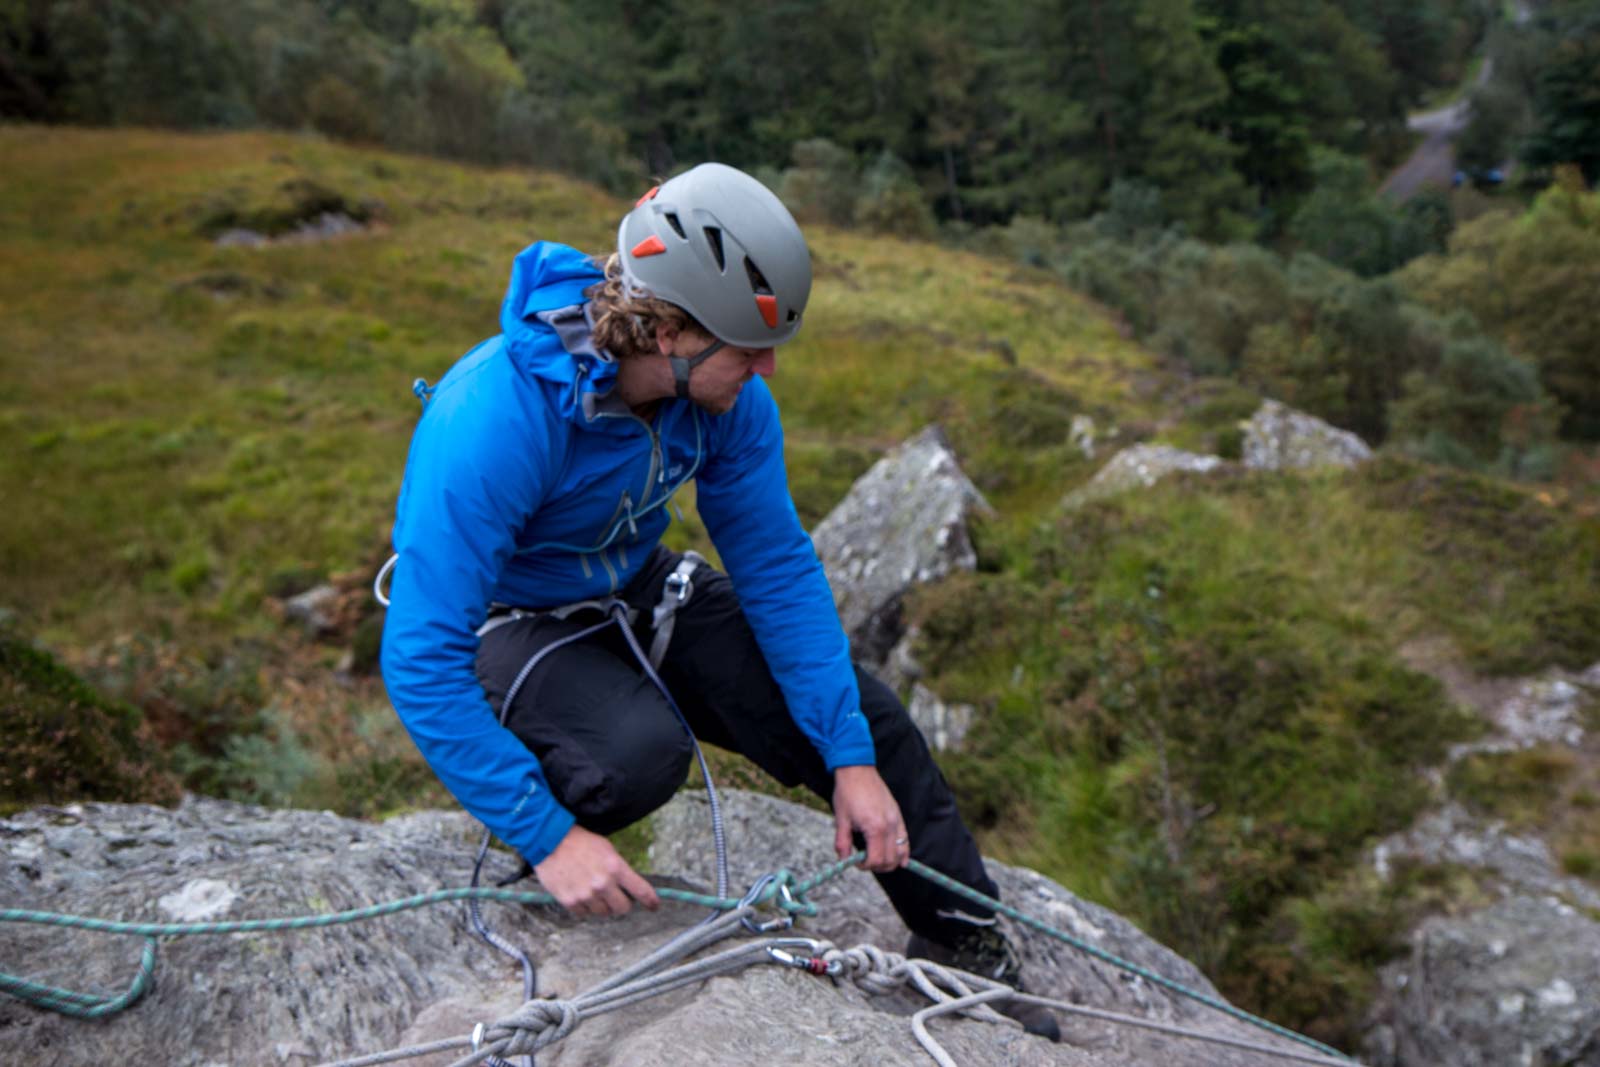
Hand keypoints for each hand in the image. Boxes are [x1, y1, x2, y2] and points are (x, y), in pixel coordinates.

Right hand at [532, 825, 660, 916]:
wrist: (550, 841)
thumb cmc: (580, 842)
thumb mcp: (607, 849)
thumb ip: (619, 869)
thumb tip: (628, 886)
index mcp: (616, 868)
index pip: (641, 890)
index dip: (651, 901)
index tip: (654, 906)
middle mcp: (603, 884)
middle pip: (622, 908)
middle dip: (621, 903)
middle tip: (615, 897)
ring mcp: (586, 894)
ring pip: (603, 913)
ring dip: (601, 905)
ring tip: (593, 891)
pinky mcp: (570, 901)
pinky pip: (584, 914)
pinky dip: (584, 907)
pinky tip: (580, 893)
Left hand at [832, 765, 909, 872]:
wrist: (857, 770)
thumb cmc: (847, 793)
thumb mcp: (841, 820)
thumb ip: (843, 843)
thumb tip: (844, 861)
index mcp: (875, 828)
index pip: (876, 860)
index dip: (865, 866)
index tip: (855, 861)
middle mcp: (889, 826)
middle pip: (891, 860)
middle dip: (877, 866)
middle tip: (865, 861)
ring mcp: (896, 820)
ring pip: (901, 852)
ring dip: (891, 862)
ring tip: (878, 859)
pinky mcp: (898, 815)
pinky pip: (906, 839)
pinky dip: (904, 852)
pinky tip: (902, 860)